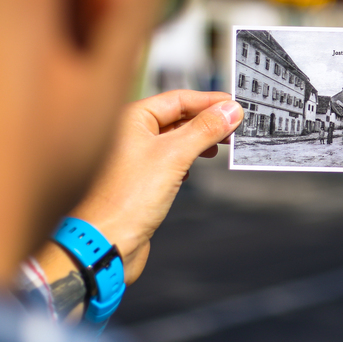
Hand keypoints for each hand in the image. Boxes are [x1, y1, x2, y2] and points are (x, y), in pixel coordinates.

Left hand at [54, 90, 242, 283]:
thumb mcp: (174, 156)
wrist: (106, 242)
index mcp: (131, 118)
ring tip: (221, 145)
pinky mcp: (141, 178)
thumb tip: (231, 110)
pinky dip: (188, 158)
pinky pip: (170, 158)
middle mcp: (130, 133)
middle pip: (177, 117)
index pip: (178, 99)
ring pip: (175, 138)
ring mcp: (135, 156)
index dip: (209, 101)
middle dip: (207, 121)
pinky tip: (195, 166)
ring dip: (200, 140)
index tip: (235, 105)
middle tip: (235, 126)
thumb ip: (205, 129)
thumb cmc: (127, 199)